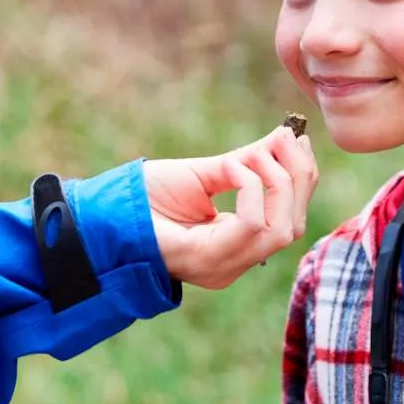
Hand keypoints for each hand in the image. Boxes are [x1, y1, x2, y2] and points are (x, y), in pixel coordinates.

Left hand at [144, 125, 317, 288]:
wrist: (101, 216)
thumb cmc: (145, 197)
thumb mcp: (206, 173)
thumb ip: (246, 161)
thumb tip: (286, 137)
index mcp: (238, 245)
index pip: (292, 221)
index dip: (302, 180)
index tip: (297, 139)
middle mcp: (236, 262)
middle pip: (294, 227)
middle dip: (298, 178)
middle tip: (286, 139)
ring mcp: (224, 266)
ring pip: (283, 229)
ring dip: (277, 181)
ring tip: (254, 153)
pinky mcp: (208, 258)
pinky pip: (252, 224)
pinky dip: (251, 188)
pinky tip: (232, 167)